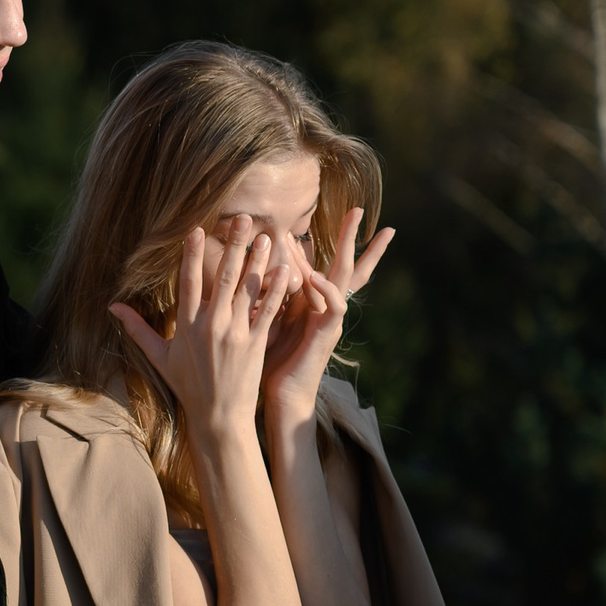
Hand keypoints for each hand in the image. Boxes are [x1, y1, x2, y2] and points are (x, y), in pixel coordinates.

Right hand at [110, 215, 299, 444]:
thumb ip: (137, 329)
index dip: (192, 254)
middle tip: (244, 218)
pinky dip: (278, 289)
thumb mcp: (159, 358)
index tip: (198, 230)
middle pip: (223, 276)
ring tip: (268, 236)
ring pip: (248, 289)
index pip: (188, 282)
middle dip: (234, 245)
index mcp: (186, 326)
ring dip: (259, 260)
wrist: (218, 416)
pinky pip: (268, 309)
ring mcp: (235, 333)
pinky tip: (287, 269)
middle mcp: (210, 325)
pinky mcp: (256, 343)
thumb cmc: (188, 387)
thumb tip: (112, 307)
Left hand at [261, 208, 389, 431]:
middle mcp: (324, 307)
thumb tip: (245, 269)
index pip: (324, 266)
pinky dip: (324, 288)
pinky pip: (333, 305)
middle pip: (344, 265)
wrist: (280, 397)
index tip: (335, 216)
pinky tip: (312, 274)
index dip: (330, 243)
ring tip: (349, 224)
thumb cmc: (268, 362)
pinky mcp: (327, 333)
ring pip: (339, 277)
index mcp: (311, 302)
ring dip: (342, 249)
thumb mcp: (264, 320)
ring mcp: (329, 319)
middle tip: (359, 208)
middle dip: (352, 238)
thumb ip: (262, 295)